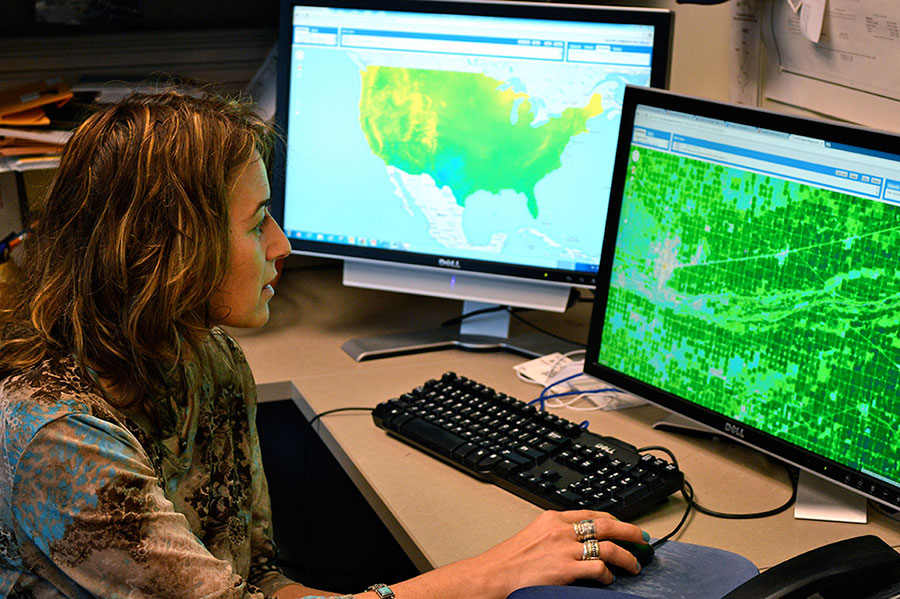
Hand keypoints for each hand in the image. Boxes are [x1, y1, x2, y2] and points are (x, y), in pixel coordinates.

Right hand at [468, 510, 646, 595]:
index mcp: (552, 518)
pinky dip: (608, 574)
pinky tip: (609, 580)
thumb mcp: (534, 536)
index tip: (625, 525)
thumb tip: (580, 541)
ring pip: (608, 546)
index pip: (592, 513)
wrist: (492, 575)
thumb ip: (556, 534)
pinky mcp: (565, 569)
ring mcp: (564, 549)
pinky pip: (598, 569)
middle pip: (606, 524)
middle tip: (643, 539)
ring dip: (626, 556)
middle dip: (629, 531)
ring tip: (635, 564)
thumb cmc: (509, 561)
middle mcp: (561, 530)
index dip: (614, 519)